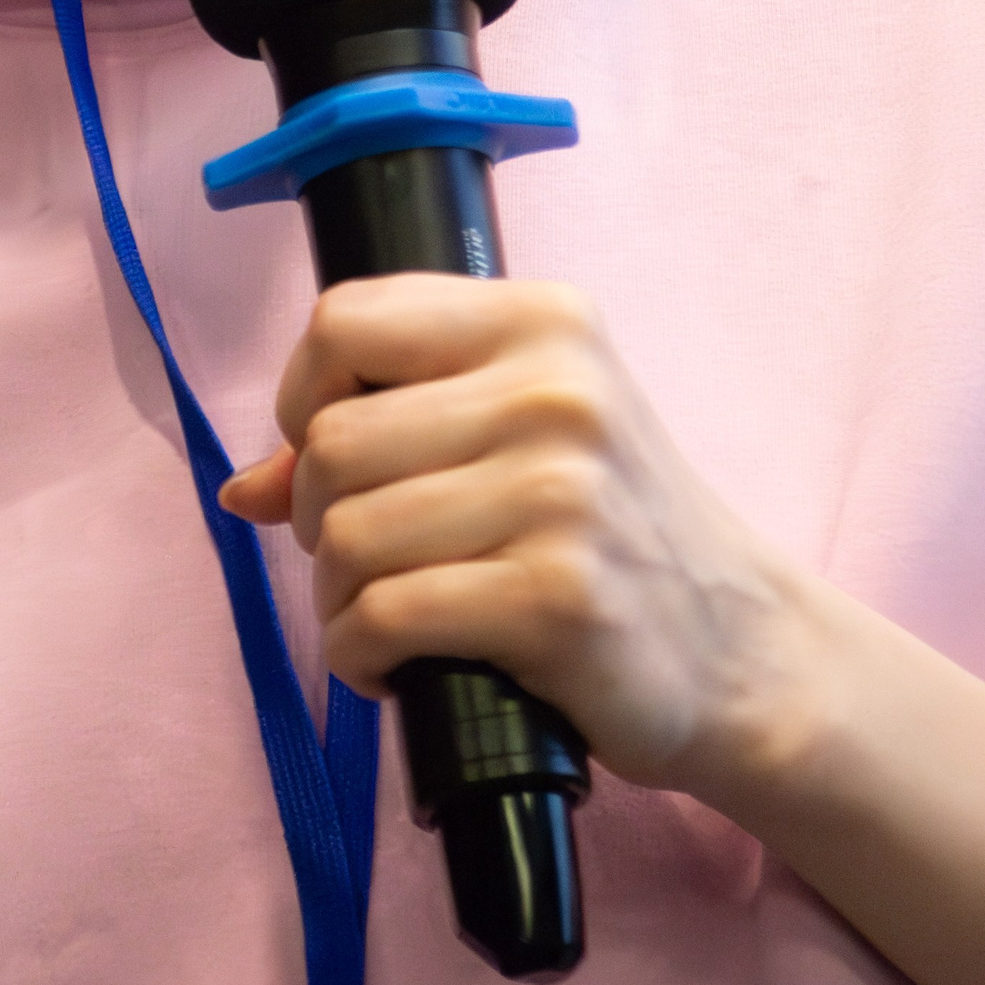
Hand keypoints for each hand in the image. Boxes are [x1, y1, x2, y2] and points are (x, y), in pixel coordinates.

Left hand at [220, 273, 819, 800]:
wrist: (742, 649)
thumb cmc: (614, 531)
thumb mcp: (525, 435)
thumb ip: (388, 428)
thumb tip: (242, 486)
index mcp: (541, 320)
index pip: (346, 319)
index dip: (304, 393)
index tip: (323, 451)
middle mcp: (555, 389)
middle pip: (335, 441)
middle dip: (315, 517)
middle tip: (357, 560)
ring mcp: (562, 491)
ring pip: (349, 532)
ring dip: (336, 596)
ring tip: (377, 616)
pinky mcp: (558, 596)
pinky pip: (387, 615)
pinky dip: (360, 653)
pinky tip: (391, 665)